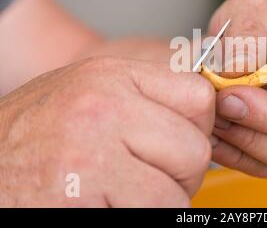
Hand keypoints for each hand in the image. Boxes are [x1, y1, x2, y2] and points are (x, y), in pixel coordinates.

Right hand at [0, 57, 214, 206]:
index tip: (178, 143)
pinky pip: (151, 215)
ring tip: (129, 195)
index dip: (197, 128)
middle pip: (196, 149)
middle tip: (152, 178)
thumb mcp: (91, 91)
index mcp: (112, 77)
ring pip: (177, 193)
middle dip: (182, 173)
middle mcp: (104, 108)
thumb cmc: (40, 130)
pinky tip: (110, 205)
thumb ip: (145, 98)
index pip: (199, 97)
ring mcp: (91, 155)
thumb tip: (202, 114)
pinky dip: (142, 217)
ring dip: (163, 202)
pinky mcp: (80, 198)